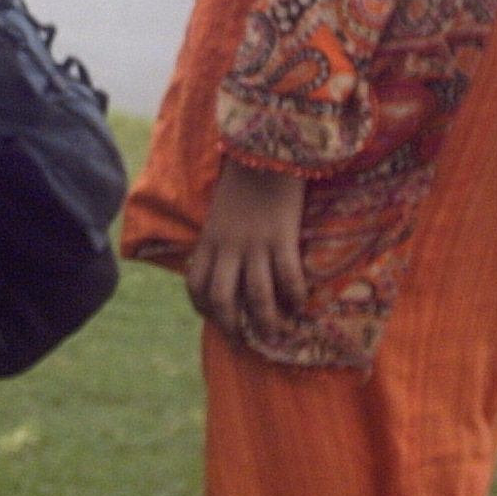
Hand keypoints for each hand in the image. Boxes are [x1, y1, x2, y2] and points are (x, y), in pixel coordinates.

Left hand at [186, 158, 306, 344]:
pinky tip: (301, 304)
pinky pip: (287, 275)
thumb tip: (229, 267)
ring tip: (275, 337)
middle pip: (221, 298)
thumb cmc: (244, 182)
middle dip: (231, 327)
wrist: (265, 153)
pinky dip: (294, 295)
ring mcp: (254, 243)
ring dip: (266, 321)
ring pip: (256, 295)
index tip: (216, 321)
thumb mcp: (220, 214)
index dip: (203, 308)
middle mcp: (227, 247)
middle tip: (243, 343)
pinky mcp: (281, 236)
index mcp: (209, 240)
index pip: (195, 284)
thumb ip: (222, 240)